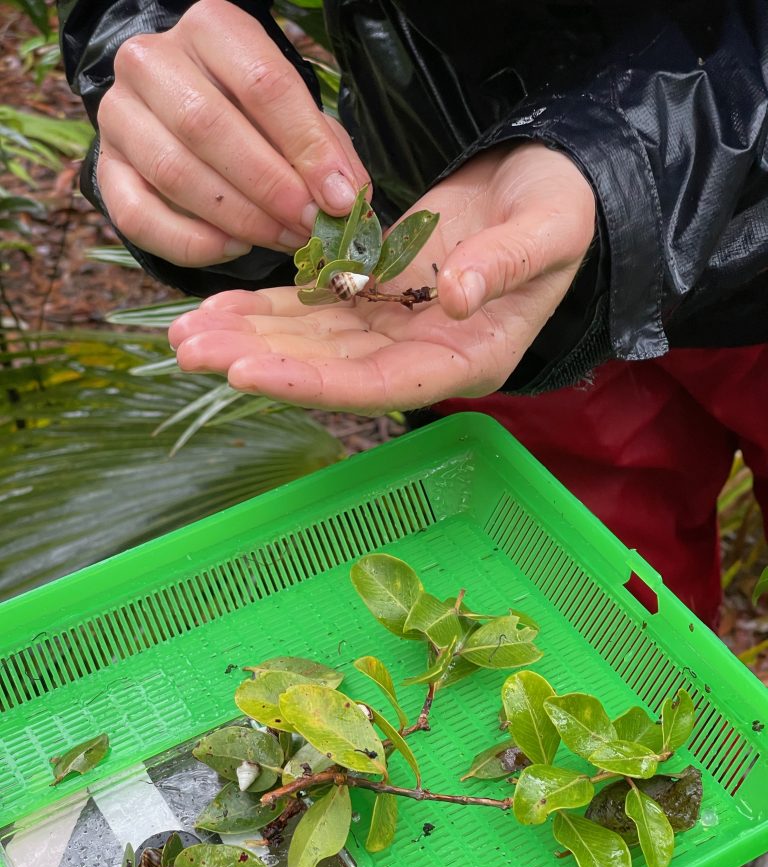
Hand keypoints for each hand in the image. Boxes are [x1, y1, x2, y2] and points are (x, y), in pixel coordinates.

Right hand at [96, 0, 367, 265]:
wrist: (183, 121)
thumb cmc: (252, 117)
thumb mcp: (296, 118)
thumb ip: (324, 149)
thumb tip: (347, 199)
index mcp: (211, 29)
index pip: (262, 83)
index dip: (306, 147)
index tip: (339, 198)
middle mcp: (153, 61)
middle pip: (210, 126)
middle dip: (270, 187)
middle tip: (308, 226)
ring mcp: (120, 114)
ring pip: (175, 173)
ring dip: (238, 219)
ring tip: (281, 240)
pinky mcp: (106, 168)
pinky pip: (139, 216)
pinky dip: (192, 243)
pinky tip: (233, 249)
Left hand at [169, 143, 596, 411]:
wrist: (545, 185)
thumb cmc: (560, 209)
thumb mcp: (550, 229)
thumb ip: (505, 266)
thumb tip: (455, 297)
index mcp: (470, 360)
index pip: (382, 384)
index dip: (314, 382)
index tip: (250, 370)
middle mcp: (422, 356)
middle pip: (333, 371)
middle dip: (260, 361)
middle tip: (189, 353)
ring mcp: (394, 329)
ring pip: (313, 342)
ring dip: (250, 338)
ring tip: (184, 335)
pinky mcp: (374, 297)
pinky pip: (315, 307)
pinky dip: (268, 307)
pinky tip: (219, 309)